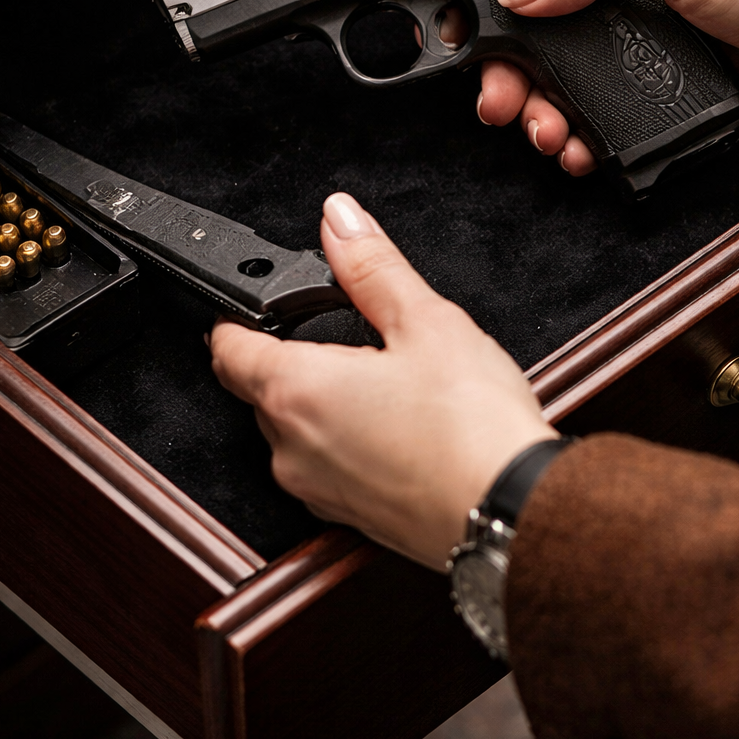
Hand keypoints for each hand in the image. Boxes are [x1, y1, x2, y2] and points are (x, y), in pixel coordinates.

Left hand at [209, 193, 556, 569]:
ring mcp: (316, 491)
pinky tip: (395, 425)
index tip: (256, 301)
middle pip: (259, 389)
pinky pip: (325, 466)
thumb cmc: (471, 427)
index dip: (236, 315)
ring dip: (319, 401)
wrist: (512, 515)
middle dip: (288, 355)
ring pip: (293, 431)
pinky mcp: (348, 518)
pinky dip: (345, 439)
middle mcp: (289, 448)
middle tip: (339, 331)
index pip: (226, 346)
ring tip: (380, 379)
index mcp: (294, 391)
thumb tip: (339, 220)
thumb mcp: (426, 321)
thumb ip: (371, 265)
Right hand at [476, 0, 738, 174]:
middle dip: (518, 67)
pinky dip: (586, 130)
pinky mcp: (671, 81)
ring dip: (547, 105)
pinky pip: (610, 109)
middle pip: (548, 21)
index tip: (476, 29)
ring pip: (573, 72)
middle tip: (499, 98)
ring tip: (543, 129)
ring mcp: (653, 32)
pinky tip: (577, 146)